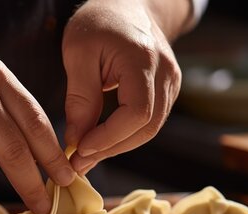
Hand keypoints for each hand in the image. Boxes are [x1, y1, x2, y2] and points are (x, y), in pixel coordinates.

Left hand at [62, 0, 188, 172]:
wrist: (129, 4)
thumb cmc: (100, 22)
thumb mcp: (78, 53)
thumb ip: (80, 97)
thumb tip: (76, 140)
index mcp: (143, 60)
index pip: (136, 113)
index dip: (109, 138)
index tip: (79, 149)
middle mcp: (166, 73)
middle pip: (146, 127)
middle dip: (111, 149)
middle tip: (78, 163)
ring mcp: (171, 83)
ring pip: (149, 129)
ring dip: (117, 146)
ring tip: (85, 156)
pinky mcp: (167, 90)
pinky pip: (149, 121)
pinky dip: (125, 135)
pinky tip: (100, 141)